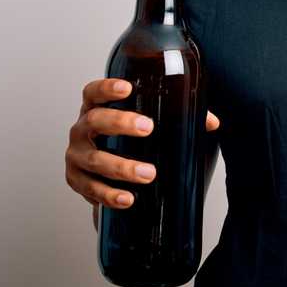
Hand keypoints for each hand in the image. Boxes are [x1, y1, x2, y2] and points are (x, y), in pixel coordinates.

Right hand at [65, 78, 219, 227]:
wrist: (106, 175)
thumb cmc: (127, 141)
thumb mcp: (147, 125)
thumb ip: (178, 118)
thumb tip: (210, 122)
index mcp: (96, 108)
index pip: (94, 92)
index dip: (106, 88)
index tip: (127, 87)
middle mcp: (81, 129)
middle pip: (94, 121)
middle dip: (120, 123)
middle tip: (148, 127)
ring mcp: (76, 156)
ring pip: (94, 159)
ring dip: (121, 166)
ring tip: (148, 173)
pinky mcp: (76, 181)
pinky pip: (91, 189)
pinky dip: (109, 195)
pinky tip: (128, 198)